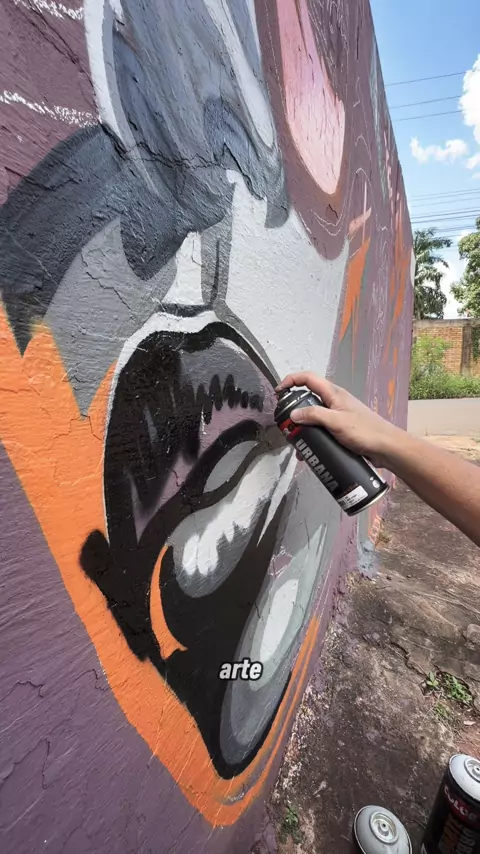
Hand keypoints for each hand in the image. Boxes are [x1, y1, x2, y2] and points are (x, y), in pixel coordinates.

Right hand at [276, 372, 400, 468]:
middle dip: (294, 410)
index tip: (279, 392)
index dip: (291, 380)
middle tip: (285, 424)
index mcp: (334, 394)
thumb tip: (293, 414)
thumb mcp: (336, 422)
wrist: (386, 447)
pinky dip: (312, 438)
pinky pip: (321, 430)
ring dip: (303, 428)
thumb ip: (314, 415)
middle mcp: (334, 402)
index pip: (308, 378)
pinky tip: (309, 451)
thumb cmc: (365, 431)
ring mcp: (338, 416)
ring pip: (313, 417)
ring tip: (296, 442)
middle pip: (308, 398)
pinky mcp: (340, 429)